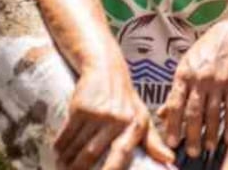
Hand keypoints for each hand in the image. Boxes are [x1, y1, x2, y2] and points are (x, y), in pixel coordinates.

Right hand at [55, 64, 173, 169]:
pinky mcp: (81, 107)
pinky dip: (60, 146)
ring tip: (63, 165)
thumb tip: (170, 160)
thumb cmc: (124, 98)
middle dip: (78, 169)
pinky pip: (67, 133)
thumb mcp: (141, 116)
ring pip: (77, 146)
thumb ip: (153, 141)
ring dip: (67, 160)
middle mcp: (117, 119)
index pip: (121, 155)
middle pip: (91, 155)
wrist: (105, 68)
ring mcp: (98, 113)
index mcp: (134, 125)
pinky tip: (57, 152)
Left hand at [160, 18, 227, 158]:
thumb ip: (175, 91)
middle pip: (193, 112)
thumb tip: (161, 113)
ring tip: (208, 148)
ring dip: (211, 133)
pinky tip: (227, 137)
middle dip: (191, 134)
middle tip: (190, 152)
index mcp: (184, 75)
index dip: (172, 125)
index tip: (171, 142)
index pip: (175, 104)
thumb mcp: (186, 66)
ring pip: (213, 113)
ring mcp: (218, 82)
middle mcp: (200, 79)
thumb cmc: (206, 52)